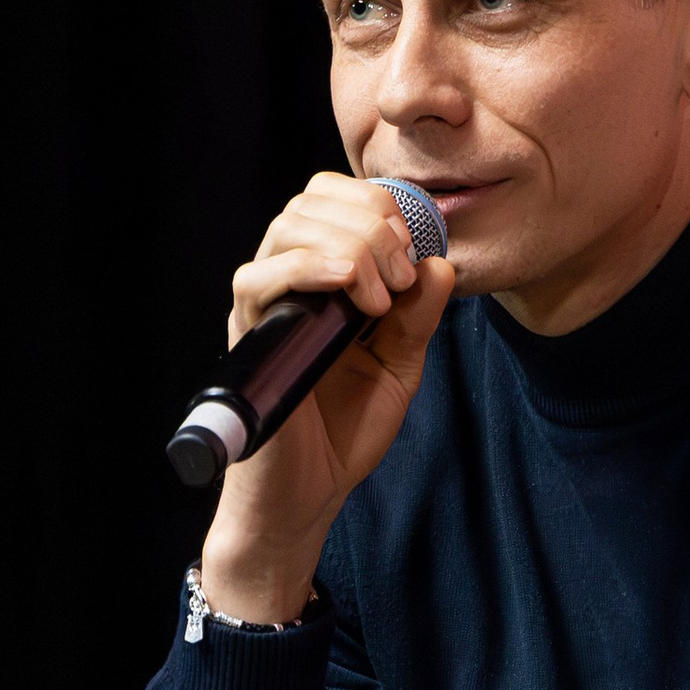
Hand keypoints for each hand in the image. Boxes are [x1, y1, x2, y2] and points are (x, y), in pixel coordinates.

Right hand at [196, 179, 454, 622]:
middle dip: (372, 223)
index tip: (412, 250)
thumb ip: (419, 316)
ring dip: (350, 244)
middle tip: (401, 276)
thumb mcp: (400, 364)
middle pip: (312, 201)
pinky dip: (311, 267)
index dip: (377, 204)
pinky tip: (350, 289)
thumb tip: (440, 263)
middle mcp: (286, 281)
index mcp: (321, 277)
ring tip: (380, 295)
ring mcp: (264, 306)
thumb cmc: (345, 429)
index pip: (333, 197)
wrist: (309, 492)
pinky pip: (260, 277)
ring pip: (288, 228)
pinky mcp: (249, 335)